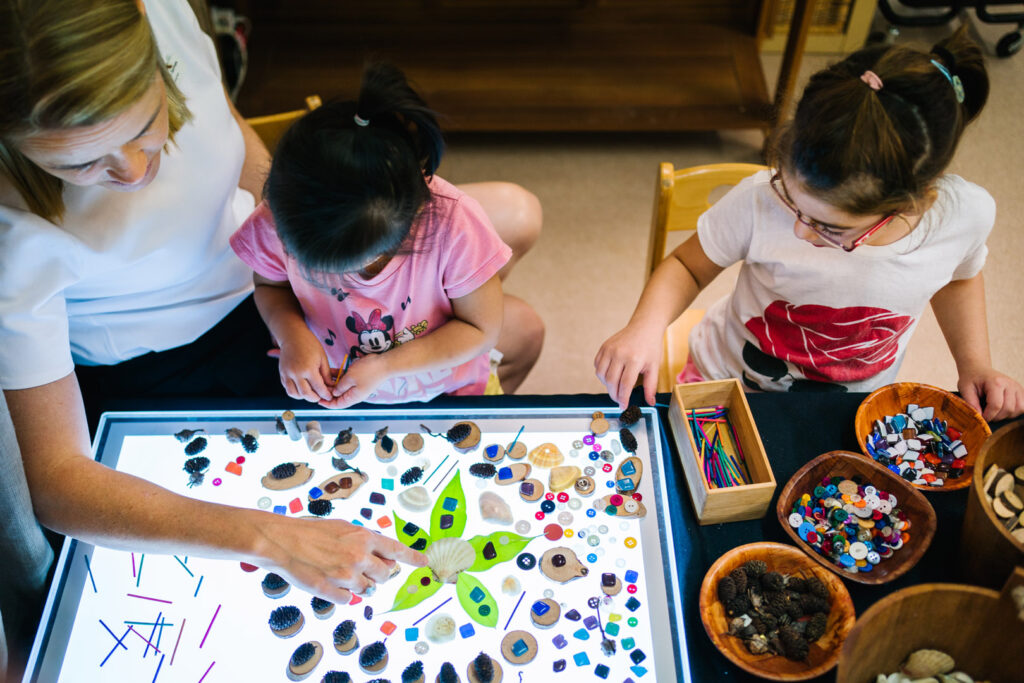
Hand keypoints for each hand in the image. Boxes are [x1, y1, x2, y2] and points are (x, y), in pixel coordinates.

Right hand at [259, 516, 426, 603]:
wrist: (281, 540)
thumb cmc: (311, 531)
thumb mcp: (343, 528)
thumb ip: (364, 540)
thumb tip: (383, 555)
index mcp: (363, 538)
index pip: (396, 549)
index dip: (412, 557)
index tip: (424, 562)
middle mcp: (359, 556)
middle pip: (386, 575)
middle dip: (379, 574)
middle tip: (364, 569)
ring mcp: (345, 575)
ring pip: (368, 589)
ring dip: (361, 585)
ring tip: (343, 573)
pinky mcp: (330, 590)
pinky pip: (348, 600)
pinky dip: (343, 594)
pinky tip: (330, 582)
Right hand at [276, 328, 333, 402]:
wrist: (293, 336)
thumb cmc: (310, 344)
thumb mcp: (322, 358)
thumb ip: (326, 374)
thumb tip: (330, 386)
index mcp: (309, 369)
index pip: (319, 388)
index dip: (326, 394)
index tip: (329, 396)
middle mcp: (296, 373)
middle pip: (306, 394)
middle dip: (315, 398)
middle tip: (320, 397)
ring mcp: (287, 374)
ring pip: (294, 394)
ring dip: (303, 397)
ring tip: (311, 393)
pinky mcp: (282, 374)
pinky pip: (287, 388)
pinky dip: (295, 391)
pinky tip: (302, 387)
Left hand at [321, 354, 389, 408]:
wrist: (384, 363)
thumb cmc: (369, 371)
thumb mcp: (350, 378)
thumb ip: (340, 386)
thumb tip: (333, 393)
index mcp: (353, 397)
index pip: (337, 405)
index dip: (326, 403)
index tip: (318, 399)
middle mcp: (354, 393)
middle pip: (338, 396)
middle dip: (328, 391)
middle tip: (318, 385)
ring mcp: (356, 386)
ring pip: (341, 387)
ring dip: (332, 383)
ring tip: (322, 377)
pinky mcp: (358, 378)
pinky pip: (345, 379)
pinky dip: (338, 376)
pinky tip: (330, 371)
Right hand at [594, 322, 662, 408]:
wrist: (644, 326)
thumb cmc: (650, 347)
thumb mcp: (654, 367)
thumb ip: (651, 386)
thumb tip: (650, 403)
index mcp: (634, 359)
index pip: (625, 384)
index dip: (623, 398)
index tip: (623, 406)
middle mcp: (619, 354)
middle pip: (611, 381)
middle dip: (614, 395)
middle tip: (619, 400)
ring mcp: (610, 349)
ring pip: (601, 374)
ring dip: (607, 385)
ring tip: (615, 388)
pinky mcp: (604, 347)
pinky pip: (597, 365)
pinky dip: (601, 374)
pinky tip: (610, 376)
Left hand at [958, 366, 1023, 420]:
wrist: (979, 370)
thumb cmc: (971, 379)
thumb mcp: (965, 389)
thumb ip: (971, 403)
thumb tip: (979, 418)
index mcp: (996, 382)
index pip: (996, 405)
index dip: (988, 416)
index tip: (981, 418)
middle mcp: (1010, 384)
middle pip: (1008, 409)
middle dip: (996, 417)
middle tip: (986, 415)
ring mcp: (1017, 387)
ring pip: (1019, 409)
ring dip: (1006, 415)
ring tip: (994, 412)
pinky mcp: (1021, 391)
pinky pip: (1022, 407)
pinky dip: (1013, 412)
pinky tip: (1002, 409)